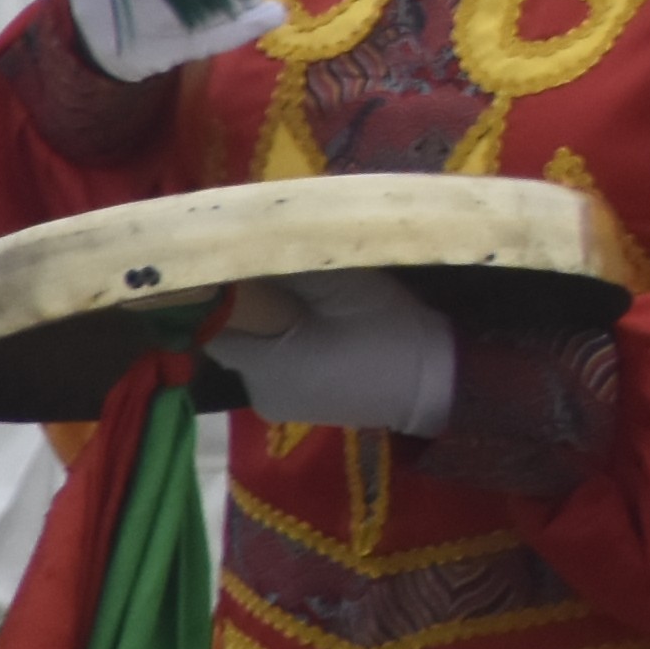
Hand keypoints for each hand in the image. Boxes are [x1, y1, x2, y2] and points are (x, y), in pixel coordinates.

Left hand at [215, 272, 456, 434]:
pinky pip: (275, 369)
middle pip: (232, 336)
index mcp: (262, 363)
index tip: (243, 264)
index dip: (222, 290)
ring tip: (306, 304)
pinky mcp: (298, 408)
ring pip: (254, 352)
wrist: (439, 385)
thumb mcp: (344, 285)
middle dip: (252, 307)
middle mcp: (256, 390)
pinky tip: (318, 333)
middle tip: (283, 277)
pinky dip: (286, 348)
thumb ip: (290, 264)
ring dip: (270, 328)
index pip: (210, 320)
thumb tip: (247, 239)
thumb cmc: (388, 332)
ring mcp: (277, 404)